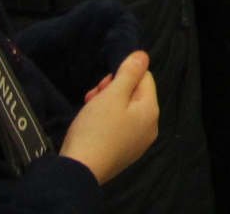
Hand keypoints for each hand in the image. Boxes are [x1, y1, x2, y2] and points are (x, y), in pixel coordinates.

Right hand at [60, 50, 158, 183]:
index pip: (144, 78)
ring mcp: (137, 142)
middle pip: (135, 95)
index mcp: (151, 111)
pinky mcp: (123, 153)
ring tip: (88, 109)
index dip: (123, 75)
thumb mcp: (112, 95)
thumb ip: (129, 73)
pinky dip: (105, 121)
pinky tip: (90, 124)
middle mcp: (149, 127)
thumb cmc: (96, 130)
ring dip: (106, 104)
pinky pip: (119, 127)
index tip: (102, 84)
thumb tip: (143, 56)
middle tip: (92, 97)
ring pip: (125, 111)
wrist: (78, 172)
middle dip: (112, 90)